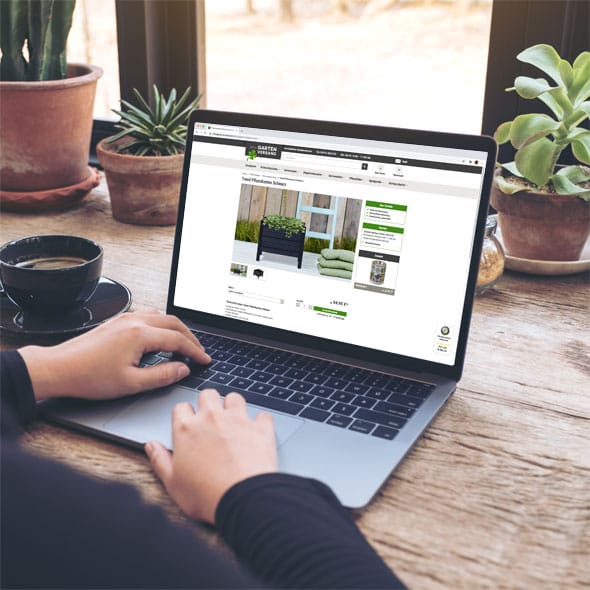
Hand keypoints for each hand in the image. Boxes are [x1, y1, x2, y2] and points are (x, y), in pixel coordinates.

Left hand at [19, 311, 210, 401]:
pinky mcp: (117, 320)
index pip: (178, 340)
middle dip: (191, 338)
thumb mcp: (131, 383)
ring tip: (184, 344)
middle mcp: (135, 321)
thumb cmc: (89, 376)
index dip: (195, 352)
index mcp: (140, 334)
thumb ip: (162, 375)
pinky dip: (162, 325)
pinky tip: (161, 336)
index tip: (204, 360)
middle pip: (174, 323)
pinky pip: (149, 316)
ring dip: (177, 329)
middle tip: (199, 353)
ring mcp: (125, 318)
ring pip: (162, 316)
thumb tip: (182, 370)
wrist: (59, 368)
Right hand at [145, 388, 277, 523]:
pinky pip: (262, 415)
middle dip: (208, 402)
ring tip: (234, 420)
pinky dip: (261, 422)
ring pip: (234, 397)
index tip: (187, 424)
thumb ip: (160, 460)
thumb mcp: (173, 483)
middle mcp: (212, 418)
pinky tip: (258, 431)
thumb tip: (151, 446)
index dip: (184, 415)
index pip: (181, 407)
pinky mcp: (261, 428)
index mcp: (187, 430)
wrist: (243, 499)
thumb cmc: (206, 495)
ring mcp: (238, 420)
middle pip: (207, 394)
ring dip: (233, 406)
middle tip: (210, 418)